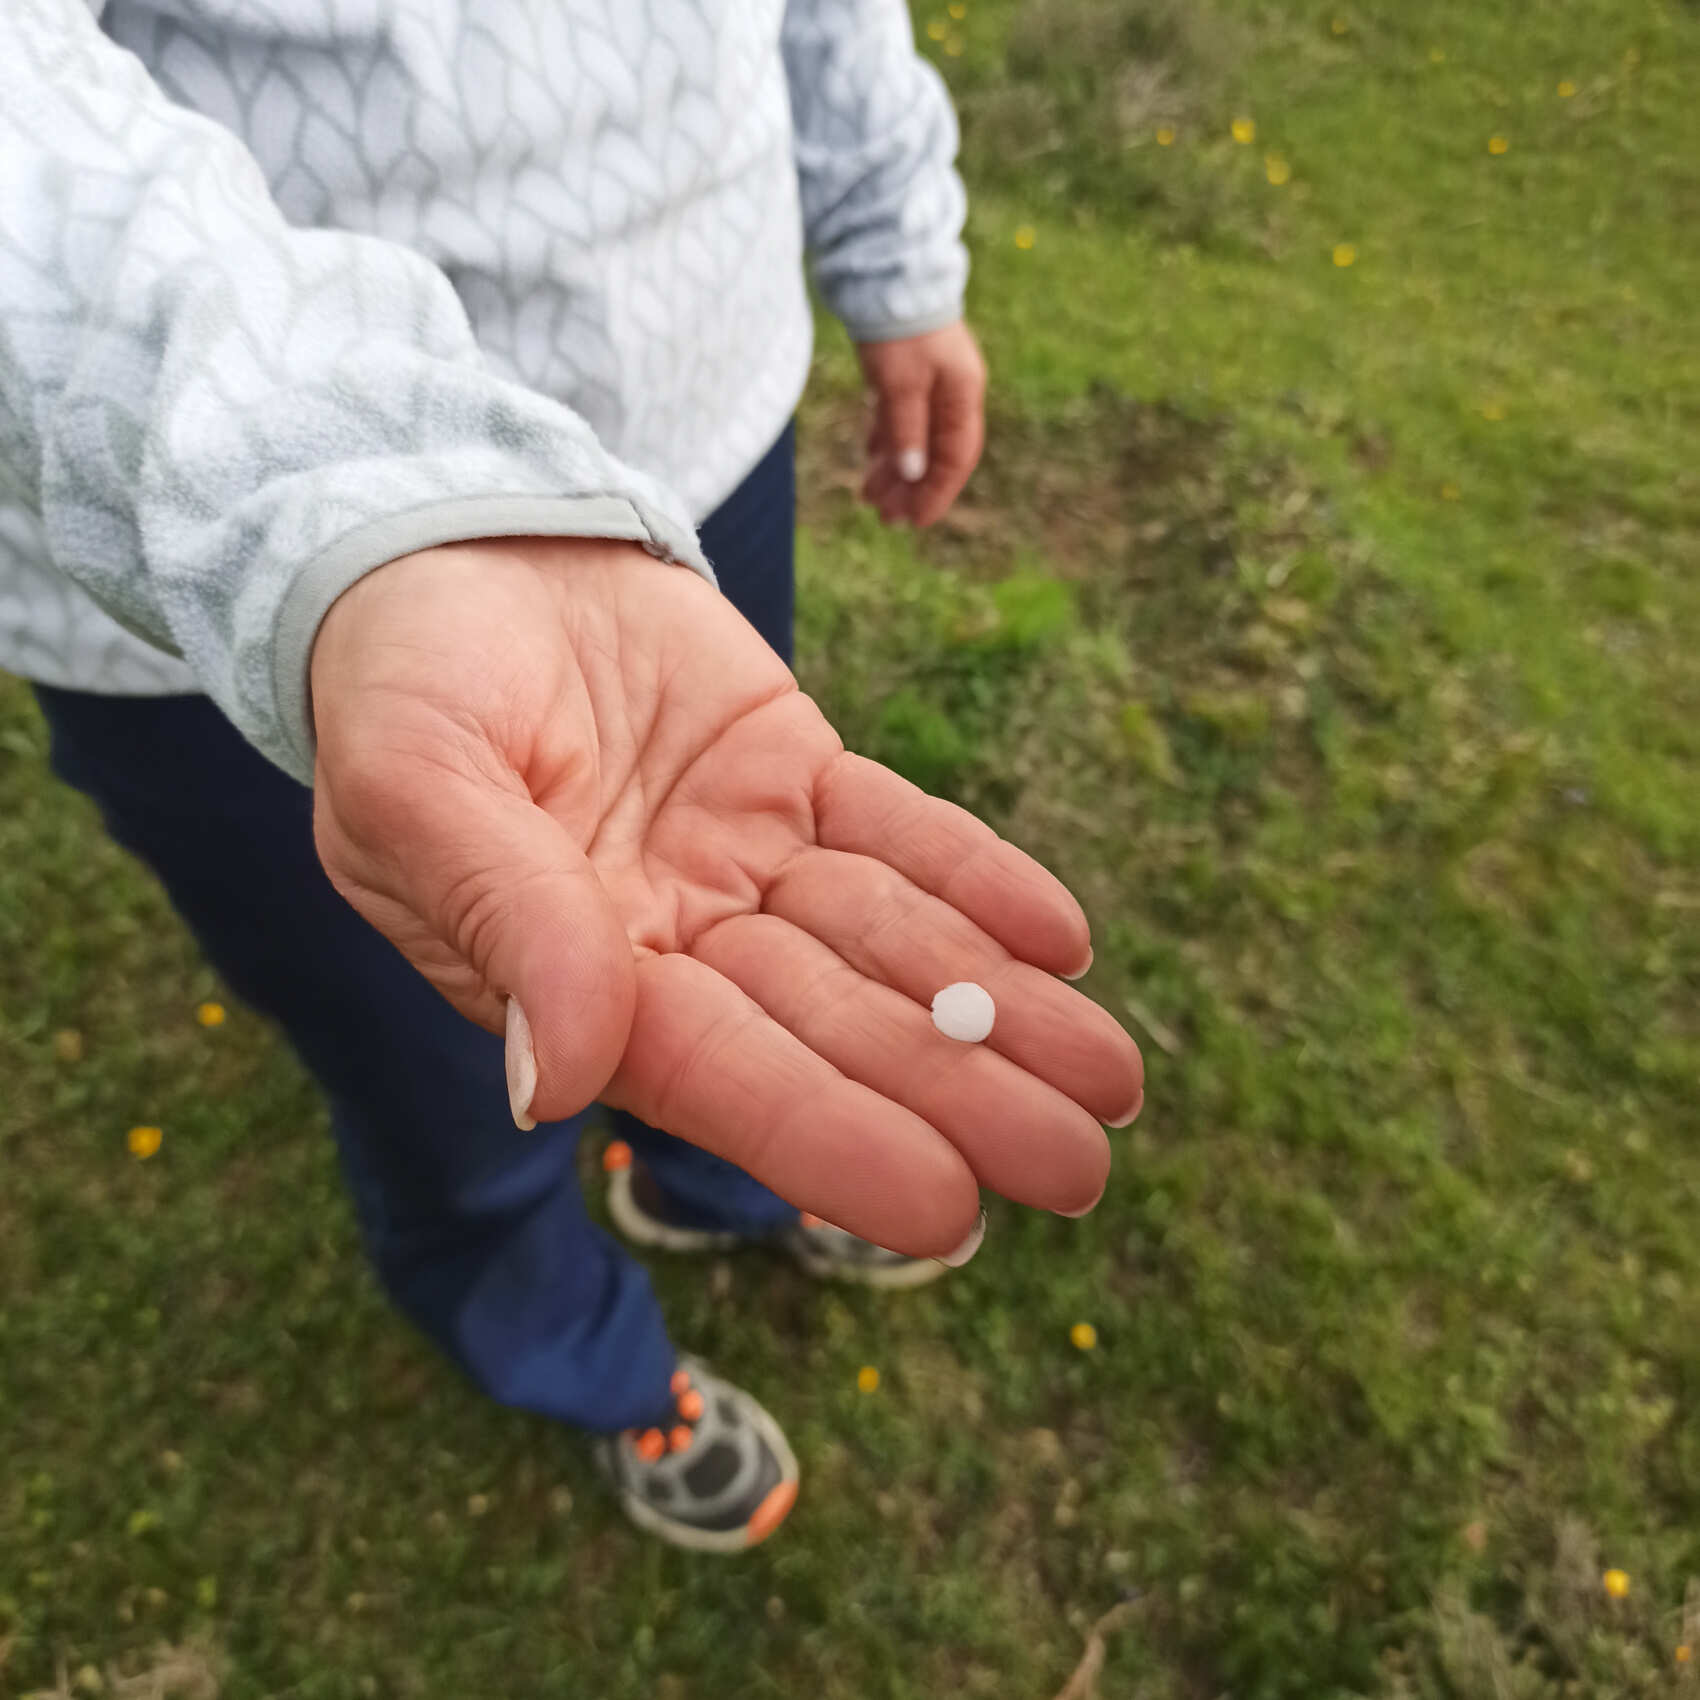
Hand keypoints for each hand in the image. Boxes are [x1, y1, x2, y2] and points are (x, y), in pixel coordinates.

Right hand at [309, 539, 1139, 1254]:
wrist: (452, 545)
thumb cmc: (400, 677)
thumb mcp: (418, 787)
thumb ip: (503, 924)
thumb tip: (555, 1089)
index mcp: (578, 976)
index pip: (717, 1075)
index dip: (829, 1137)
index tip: (947, 1207)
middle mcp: (676, 936)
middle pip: (834, 1029)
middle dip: (955, 1093)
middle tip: (1077, 1169)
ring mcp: (744, 857)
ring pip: (888, 945)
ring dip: (997, 1008)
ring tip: (1111, 1076)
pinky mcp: (795, 773)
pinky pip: (899, 833)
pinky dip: (977, 881)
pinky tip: (1060, 940)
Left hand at [858, 321, 987, 527]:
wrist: (883, 268)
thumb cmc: (896, 325)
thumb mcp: (899, 383)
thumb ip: (906, 430)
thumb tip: (911, 475)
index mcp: (962, 394)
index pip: (956, 458)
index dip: (935, 493)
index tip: (913, 522)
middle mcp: (952, 390)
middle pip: (935, 452)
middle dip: (910, 488)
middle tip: (884, 518)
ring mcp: (931, 379)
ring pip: (915, 436)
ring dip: (894, 469)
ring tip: (868, 497)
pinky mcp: (907, 369)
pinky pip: (901, 416)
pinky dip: (887, 439)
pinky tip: (871, 458)